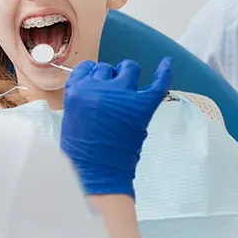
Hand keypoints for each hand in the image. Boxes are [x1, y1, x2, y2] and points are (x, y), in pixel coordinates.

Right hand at [60, 58, 171, 197]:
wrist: (97, 173)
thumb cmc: (80, 152)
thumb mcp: (70, 117)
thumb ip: (81, 97)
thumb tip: (94, 86)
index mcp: (77, 90)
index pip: (87, 68)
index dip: (93, 74)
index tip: (97, 81)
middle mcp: (98, 88)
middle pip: (107, 68)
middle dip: (109, 78)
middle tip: (111, 95)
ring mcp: (121, 95)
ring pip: (129, 69)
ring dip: (128, 75)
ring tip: (128, 89)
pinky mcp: (142, 105)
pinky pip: (157, 82)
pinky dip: (164, 72)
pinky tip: (166, 63)